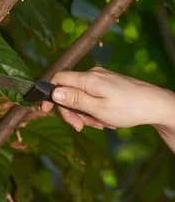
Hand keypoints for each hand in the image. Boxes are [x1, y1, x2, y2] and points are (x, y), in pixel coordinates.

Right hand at [40, 67, 174, 131]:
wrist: (157, 105)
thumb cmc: (129, 108)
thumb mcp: (98, 109)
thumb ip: (74, 100)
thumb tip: (53, 92)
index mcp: (88, 79)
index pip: (57, 78)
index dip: (48, 94)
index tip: (46, 110)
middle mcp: (92, 74)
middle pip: (67, 91)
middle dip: (70, 111)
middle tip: (79, 127)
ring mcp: (100, 78)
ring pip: (79, 96)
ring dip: (84, 113)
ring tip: (100, 124)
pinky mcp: (107, 84)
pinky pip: (91, 96)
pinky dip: (93, 110)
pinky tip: (105, 119)